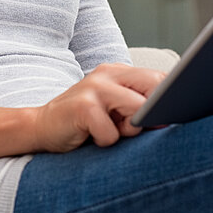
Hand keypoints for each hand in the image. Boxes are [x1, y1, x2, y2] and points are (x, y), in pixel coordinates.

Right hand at [32, 63, 165, 152]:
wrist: (41, 127)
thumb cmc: (84, 122)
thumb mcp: (114, 109)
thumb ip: (138, 106)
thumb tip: (172, 117)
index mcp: (117, 71)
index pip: (158, 77)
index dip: (169, 99)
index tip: (170, 116)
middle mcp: (107, 73)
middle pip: (154, 87)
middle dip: (151, 113)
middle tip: (130, 127)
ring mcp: (94, 88)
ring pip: (137, 110)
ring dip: (128, 130)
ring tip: (108, 130)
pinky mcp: (83, 107)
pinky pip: (112, 133)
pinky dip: (106, 141)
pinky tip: (90, 136)